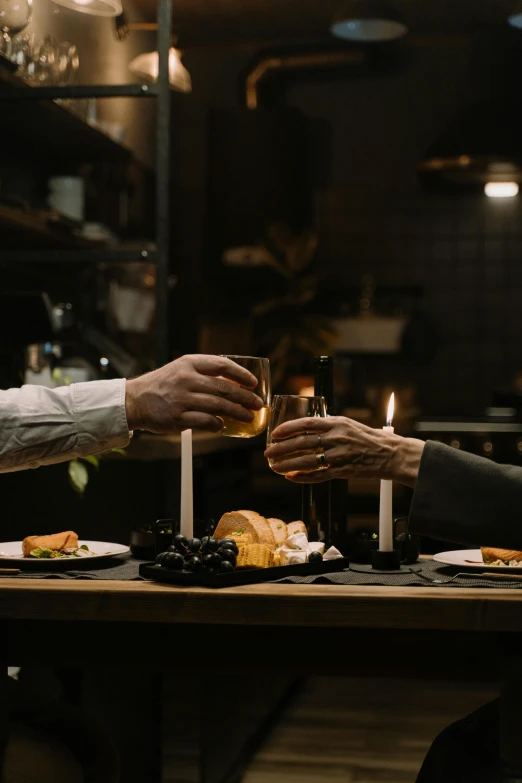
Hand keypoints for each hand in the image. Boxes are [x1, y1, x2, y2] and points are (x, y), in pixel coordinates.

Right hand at [125, 354, 262, 433]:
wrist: (135, 400)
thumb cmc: (162, 385)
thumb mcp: (181, 369)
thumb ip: (204, 373)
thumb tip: (234, 382)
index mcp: (188, 363)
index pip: (222, 365)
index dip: (241, 374)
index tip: (253, 383)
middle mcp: (185, 379)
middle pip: (224, 387)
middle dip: (245, 397)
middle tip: (257, 404)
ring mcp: (181, 399)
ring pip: (218, 406)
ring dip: (237, 412)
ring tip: (248, 417)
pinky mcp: (177, 418)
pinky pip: (205, 422)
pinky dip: (217, 424)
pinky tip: (223, 426)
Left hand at [264, 415, 424, 487]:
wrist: (391, 454)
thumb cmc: (369, 438)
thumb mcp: (348, 424)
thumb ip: (329, 425)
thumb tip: (307, 426)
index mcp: (337, 423)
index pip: (307, 423)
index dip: (288, 428)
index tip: (274, 434)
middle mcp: (337, 438)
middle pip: (303, 443)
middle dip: (281, 449)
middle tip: (268, 453)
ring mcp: (340, 455)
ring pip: (308, 461)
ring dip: (288, 465)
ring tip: (275, 467)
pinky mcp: (343, 470)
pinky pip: (319, 475)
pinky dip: (304, 477)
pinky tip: (292, 477)